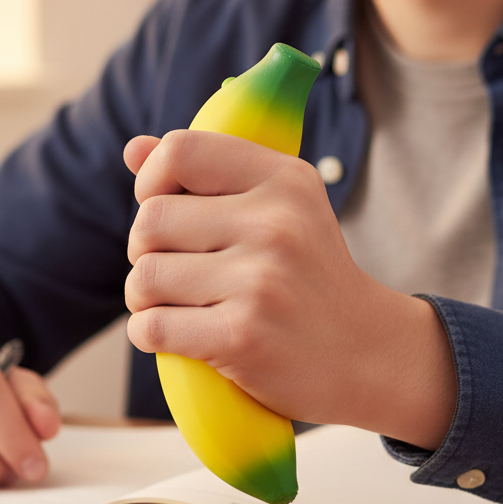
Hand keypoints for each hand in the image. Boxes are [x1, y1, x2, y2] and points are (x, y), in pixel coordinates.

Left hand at [123, 131, 455, 449]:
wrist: (369, 354)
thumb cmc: (306, 274)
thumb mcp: (277, 205)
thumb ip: (206, 172)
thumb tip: (134, 149)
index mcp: (283, 178)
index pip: (180, 150)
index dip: (151, 181)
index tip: (164, 207)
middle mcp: (275, 222)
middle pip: (150, 220)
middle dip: (145, 250)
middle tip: (175, 269)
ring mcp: (261, 281)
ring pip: (144, 277)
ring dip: (143, 297)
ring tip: (176, 304)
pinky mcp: (243, 337)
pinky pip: (150, 326)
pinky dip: (148, 333)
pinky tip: (176, 334)